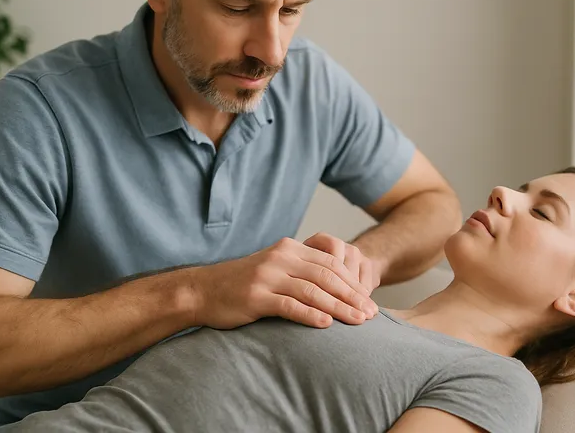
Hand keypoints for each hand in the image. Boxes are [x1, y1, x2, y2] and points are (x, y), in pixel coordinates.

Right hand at [190, 238, 378, 329]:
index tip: (369, 300)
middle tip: (372, 314)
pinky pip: (289, 305)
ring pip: (313, 290)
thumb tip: (336, 288)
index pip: (330, 264)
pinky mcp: (256, 296)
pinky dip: (310, 314)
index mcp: (289, 248)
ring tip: (358, 321)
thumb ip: (300, 271)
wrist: (202, 290)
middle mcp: (281, 258)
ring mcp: (267, 276)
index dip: (353, 282)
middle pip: (327, 276)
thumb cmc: (242, 285)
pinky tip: (326, 324)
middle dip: (352, 296)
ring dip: (339, 307)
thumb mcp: (274, 268)